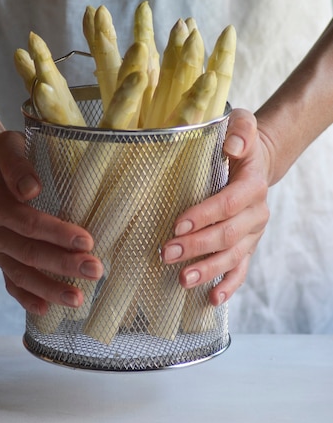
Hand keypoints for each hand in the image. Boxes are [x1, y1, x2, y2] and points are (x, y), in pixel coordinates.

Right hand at [0, 130, 103, 314]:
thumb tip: (31, 189)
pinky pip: (11, 283)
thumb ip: (17, 165)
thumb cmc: (2, 155)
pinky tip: (47, 309)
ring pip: (21, 273)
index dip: (57, 234)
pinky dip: (27, 298)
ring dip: (50, 288)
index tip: (87, 240)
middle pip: (29, 252)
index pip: (28, 223)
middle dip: (63, 265)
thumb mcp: (7, 146)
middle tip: (95, 270)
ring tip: (78, 299)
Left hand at [161, 108, 269, 304]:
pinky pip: (241, 269)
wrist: (257, 161)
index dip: (205, 215)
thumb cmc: (240, 141)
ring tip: (182, 279)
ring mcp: (253, 233)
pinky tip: (213, 299)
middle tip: (166, 253)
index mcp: (253, 184)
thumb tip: (233, 146)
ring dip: (208, 269)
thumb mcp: (243, 124)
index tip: (177, 224)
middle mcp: (257, 212)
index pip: (229, 203)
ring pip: (233, 256)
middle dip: (197, 246)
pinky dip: (228, 285)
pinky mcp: (247, 245)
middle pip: (228, 234)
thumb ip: (241, 130)